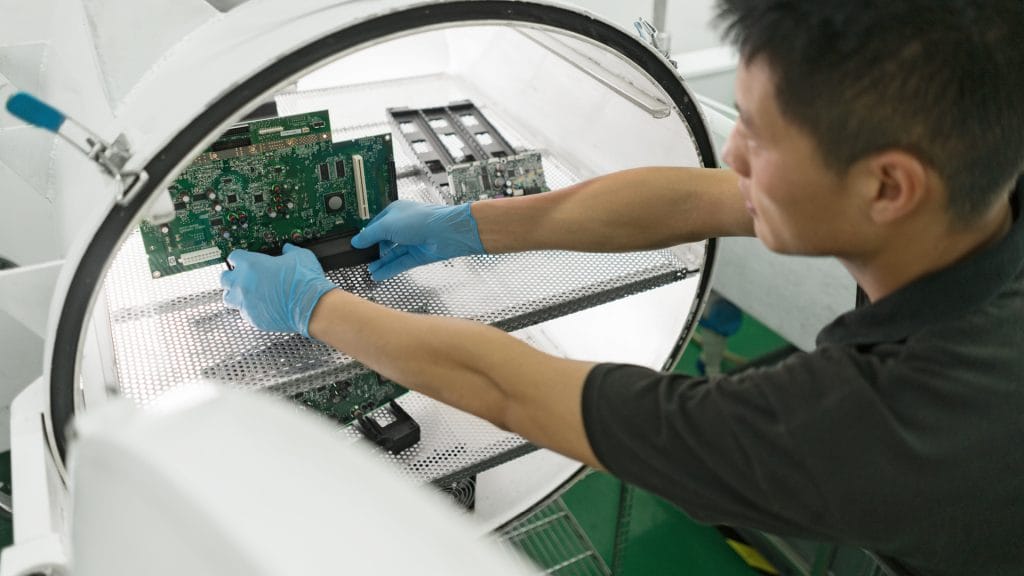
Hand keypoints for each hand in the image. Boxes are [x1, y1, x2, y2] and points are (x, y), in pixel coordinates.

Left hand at [220, 244, 336, 337]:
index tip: (244, 260)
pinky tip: (262, 306)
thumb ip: (289, 251)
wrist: (312, 307)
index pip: (233, 257)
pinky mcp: (253, 318)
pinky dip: (250, 309)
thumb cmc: (305, 282)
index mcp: (251, 264)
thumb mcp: (300, 256)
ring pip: (228, 298)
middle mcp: (243, 284)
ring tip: (246, 294)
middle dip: (231, 277)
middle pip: (224, 278)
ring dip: (234, 294)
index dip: (240, 258)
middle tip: (241, 277)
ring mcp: (246, 303)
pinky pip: (244, 313)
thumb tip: (288, 249)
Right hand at [350, 200, 484, 280]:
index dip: (366, 235)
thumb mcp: (387, 225)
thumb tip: (356, 241)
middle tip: (360, 260)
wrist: (446, 232)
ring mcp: (411, 241)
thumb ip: (370, 235)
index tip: (356, 245)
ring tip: (368, 271)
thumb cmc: (421, 220)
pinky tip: (378, 276)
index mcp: (395, 212)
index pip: (376, 224)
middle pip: (384, 240)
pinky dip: (389, 270)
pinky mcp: (417, 255)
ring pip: (391, 254)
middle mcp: (403, 226)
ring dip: (380, 262)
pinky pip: (399, 264)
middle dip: (373, 251)